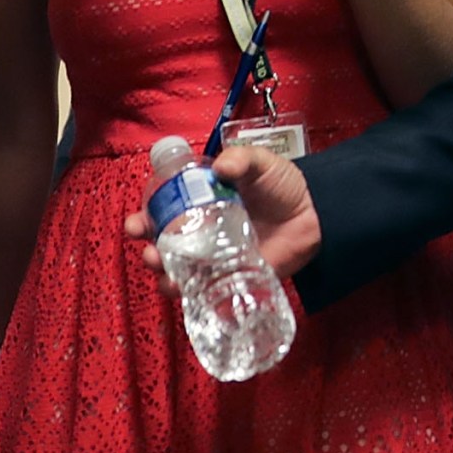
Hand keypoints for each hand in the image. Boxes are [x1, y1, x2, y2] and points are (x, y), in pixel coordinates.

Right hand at [122, 143, 323, 289]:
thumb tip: (221, 167)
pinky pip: (201, 289)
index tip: (136, 223)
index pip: (163, 210)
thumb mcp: (261, 163)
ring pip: (176, 269)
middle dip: (148, 249)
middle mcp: (201, 230)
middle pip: (162, 244)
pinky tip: (182, 289)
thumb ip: (241, 160)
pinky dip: (187, 292)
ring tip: (164, 269)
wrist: (315, 215)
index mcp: (201, 201)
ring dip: (162, 273)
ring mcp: (213, 256)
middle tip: (149, 249)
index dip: (144, 217)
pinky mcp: (229, 277)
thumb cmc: (283, 186)